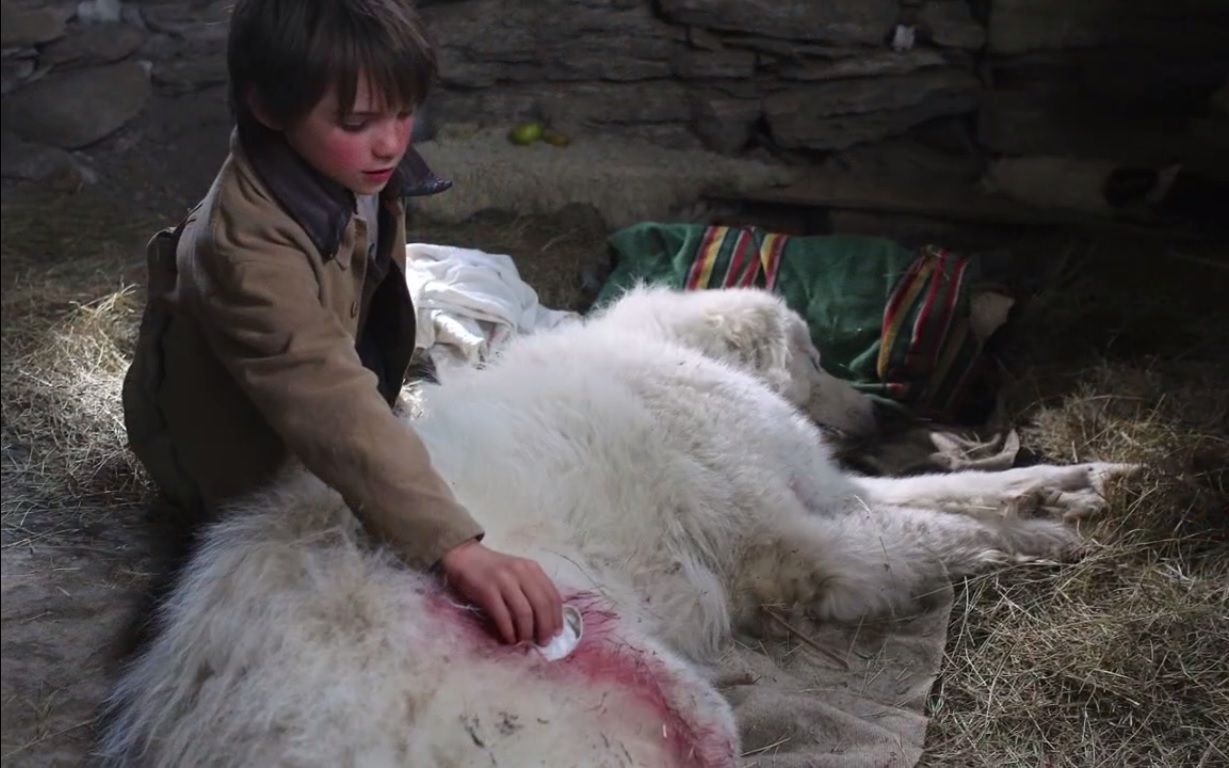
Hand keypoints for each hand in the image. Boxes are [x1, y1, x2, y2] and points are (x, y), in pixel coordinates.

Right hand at [438, 539, 562, 645]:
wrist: (465, 557)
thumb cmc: (493, 569)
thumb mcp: (518, 572)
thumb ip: (531, 589)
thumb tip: (545, 620)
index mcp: (532, 569)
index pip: (552, 595)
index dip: (557, 617)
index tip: (557, 633)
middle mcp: (521, 572)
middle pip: (542, 605)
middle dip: (545, 628)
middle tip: (543, 642)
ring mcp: (504, 581)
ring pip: (524, 612)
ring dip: (527, 632)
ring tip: (525, 642)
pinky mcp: (487, 590)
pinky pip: (503, 616)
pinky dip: (508, 631)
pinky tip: (509, 639)